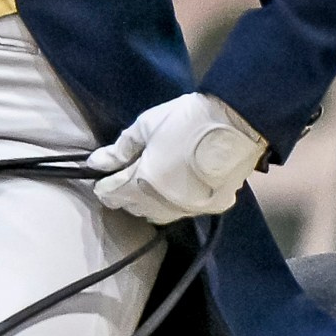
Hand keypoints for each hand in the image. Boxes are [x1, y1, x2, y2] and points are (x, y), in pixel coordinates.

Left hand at [87, 93, 267, 223]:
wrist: (238, 123)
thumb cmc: (185, 119)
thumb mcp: (145, 126)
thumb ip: (119, 149)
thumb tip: (96, 163)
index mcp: (144, 183)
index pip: (113, 195)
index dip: (104, 186)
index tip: (102, 177)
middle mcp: (165, 203)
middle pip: (134, 207)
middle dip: (124, 194)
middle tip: (125, 176)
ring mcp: (191, 208)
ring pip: (159, 215)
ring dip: (148, 203)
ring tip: (148, 183)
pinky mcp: (214, 207)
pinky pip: (184, 211)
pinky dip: (174, 203)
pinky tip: (176, 187)